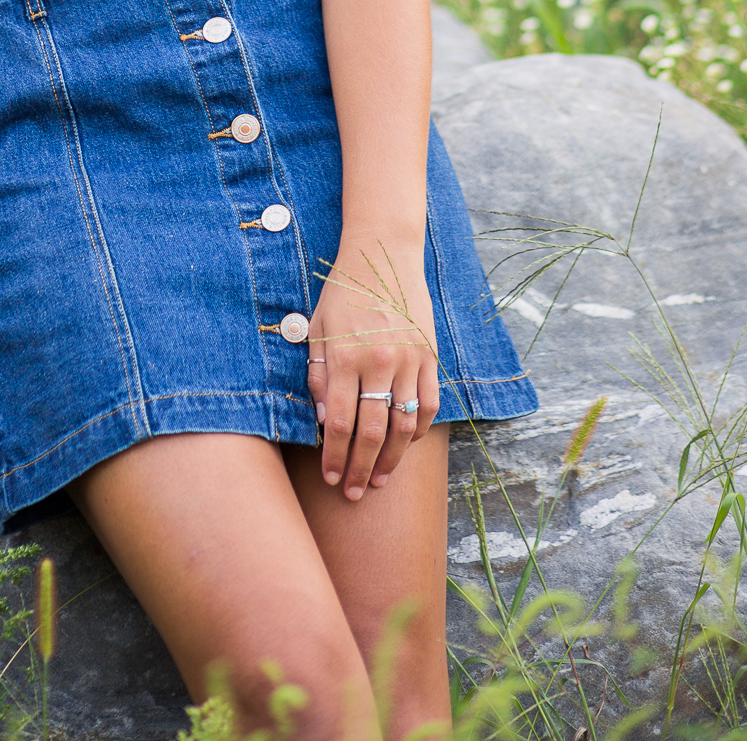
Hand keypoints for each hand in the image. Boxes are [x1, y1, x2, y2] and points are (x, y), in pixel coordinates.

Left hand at [306, 231, 439, 500]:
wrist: (383, 254)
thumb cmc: (342, 291)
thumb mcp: (317, 327)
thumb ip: (317, 373)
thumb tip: (323, 419)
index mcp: (345, 355)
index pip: (339, 423)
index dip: (334, 456)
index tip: (330, 477)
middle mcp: (379, 361)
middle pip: (371, 432)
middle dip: (360, 468)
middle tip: (353, 492)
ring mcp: (409, 360)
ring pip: (404, 426)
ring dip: (391, 459)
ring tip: (378, 478)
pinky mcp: (429, 355)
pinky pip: (429, 405)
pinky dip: (419, 431)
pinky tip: (405, 445)